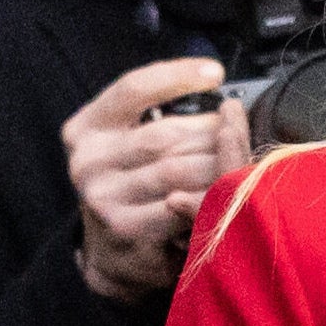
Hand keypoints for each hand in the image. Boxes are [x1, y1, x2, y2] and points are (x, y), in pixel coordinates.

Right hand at [65, 59, 246, 303]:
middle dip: (210, 130)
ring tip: (241, 157)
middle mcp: (88, 161)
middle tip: (240, 129)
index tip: (216, 73)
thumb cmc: (131, 186)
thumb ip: (156, 117)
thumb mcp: (127, 143)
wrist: (112, 252)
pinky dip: (210, 195)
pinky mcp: (127, 228)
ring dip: (216, 163)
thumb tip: (215, 90)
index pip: (133, 89)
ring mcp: (104, 197)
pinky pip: (182, 205)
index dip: (177, 76)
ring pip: (177, 170)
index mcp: (85, 129)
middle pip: (163, 133)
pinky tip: (229, 189)